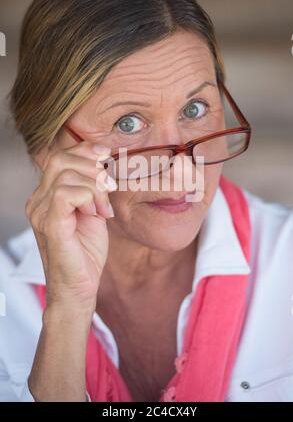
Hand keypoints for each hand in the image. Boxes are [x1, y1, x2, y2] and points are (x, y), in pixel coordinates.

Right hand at [25, 141, 116, 312]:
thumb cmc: (85, 252)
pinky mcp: (50, 225)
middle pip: (61, 159)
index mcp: (46, 196)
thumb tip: (101, 160)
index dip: (84, 149)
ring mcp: (41, 212)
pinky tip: (96, 213)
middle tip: (109, 187)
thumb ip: (92, 187)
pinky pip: (67, 193)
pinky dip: (88, 197)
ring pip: (67, 174)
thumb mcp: (92, 211)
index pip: (60, 157)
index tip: (106, 153)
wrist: (79, 288)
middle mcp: (38, 201)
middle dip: (92, 166)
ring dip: (95, 187)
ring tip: (103, 208)